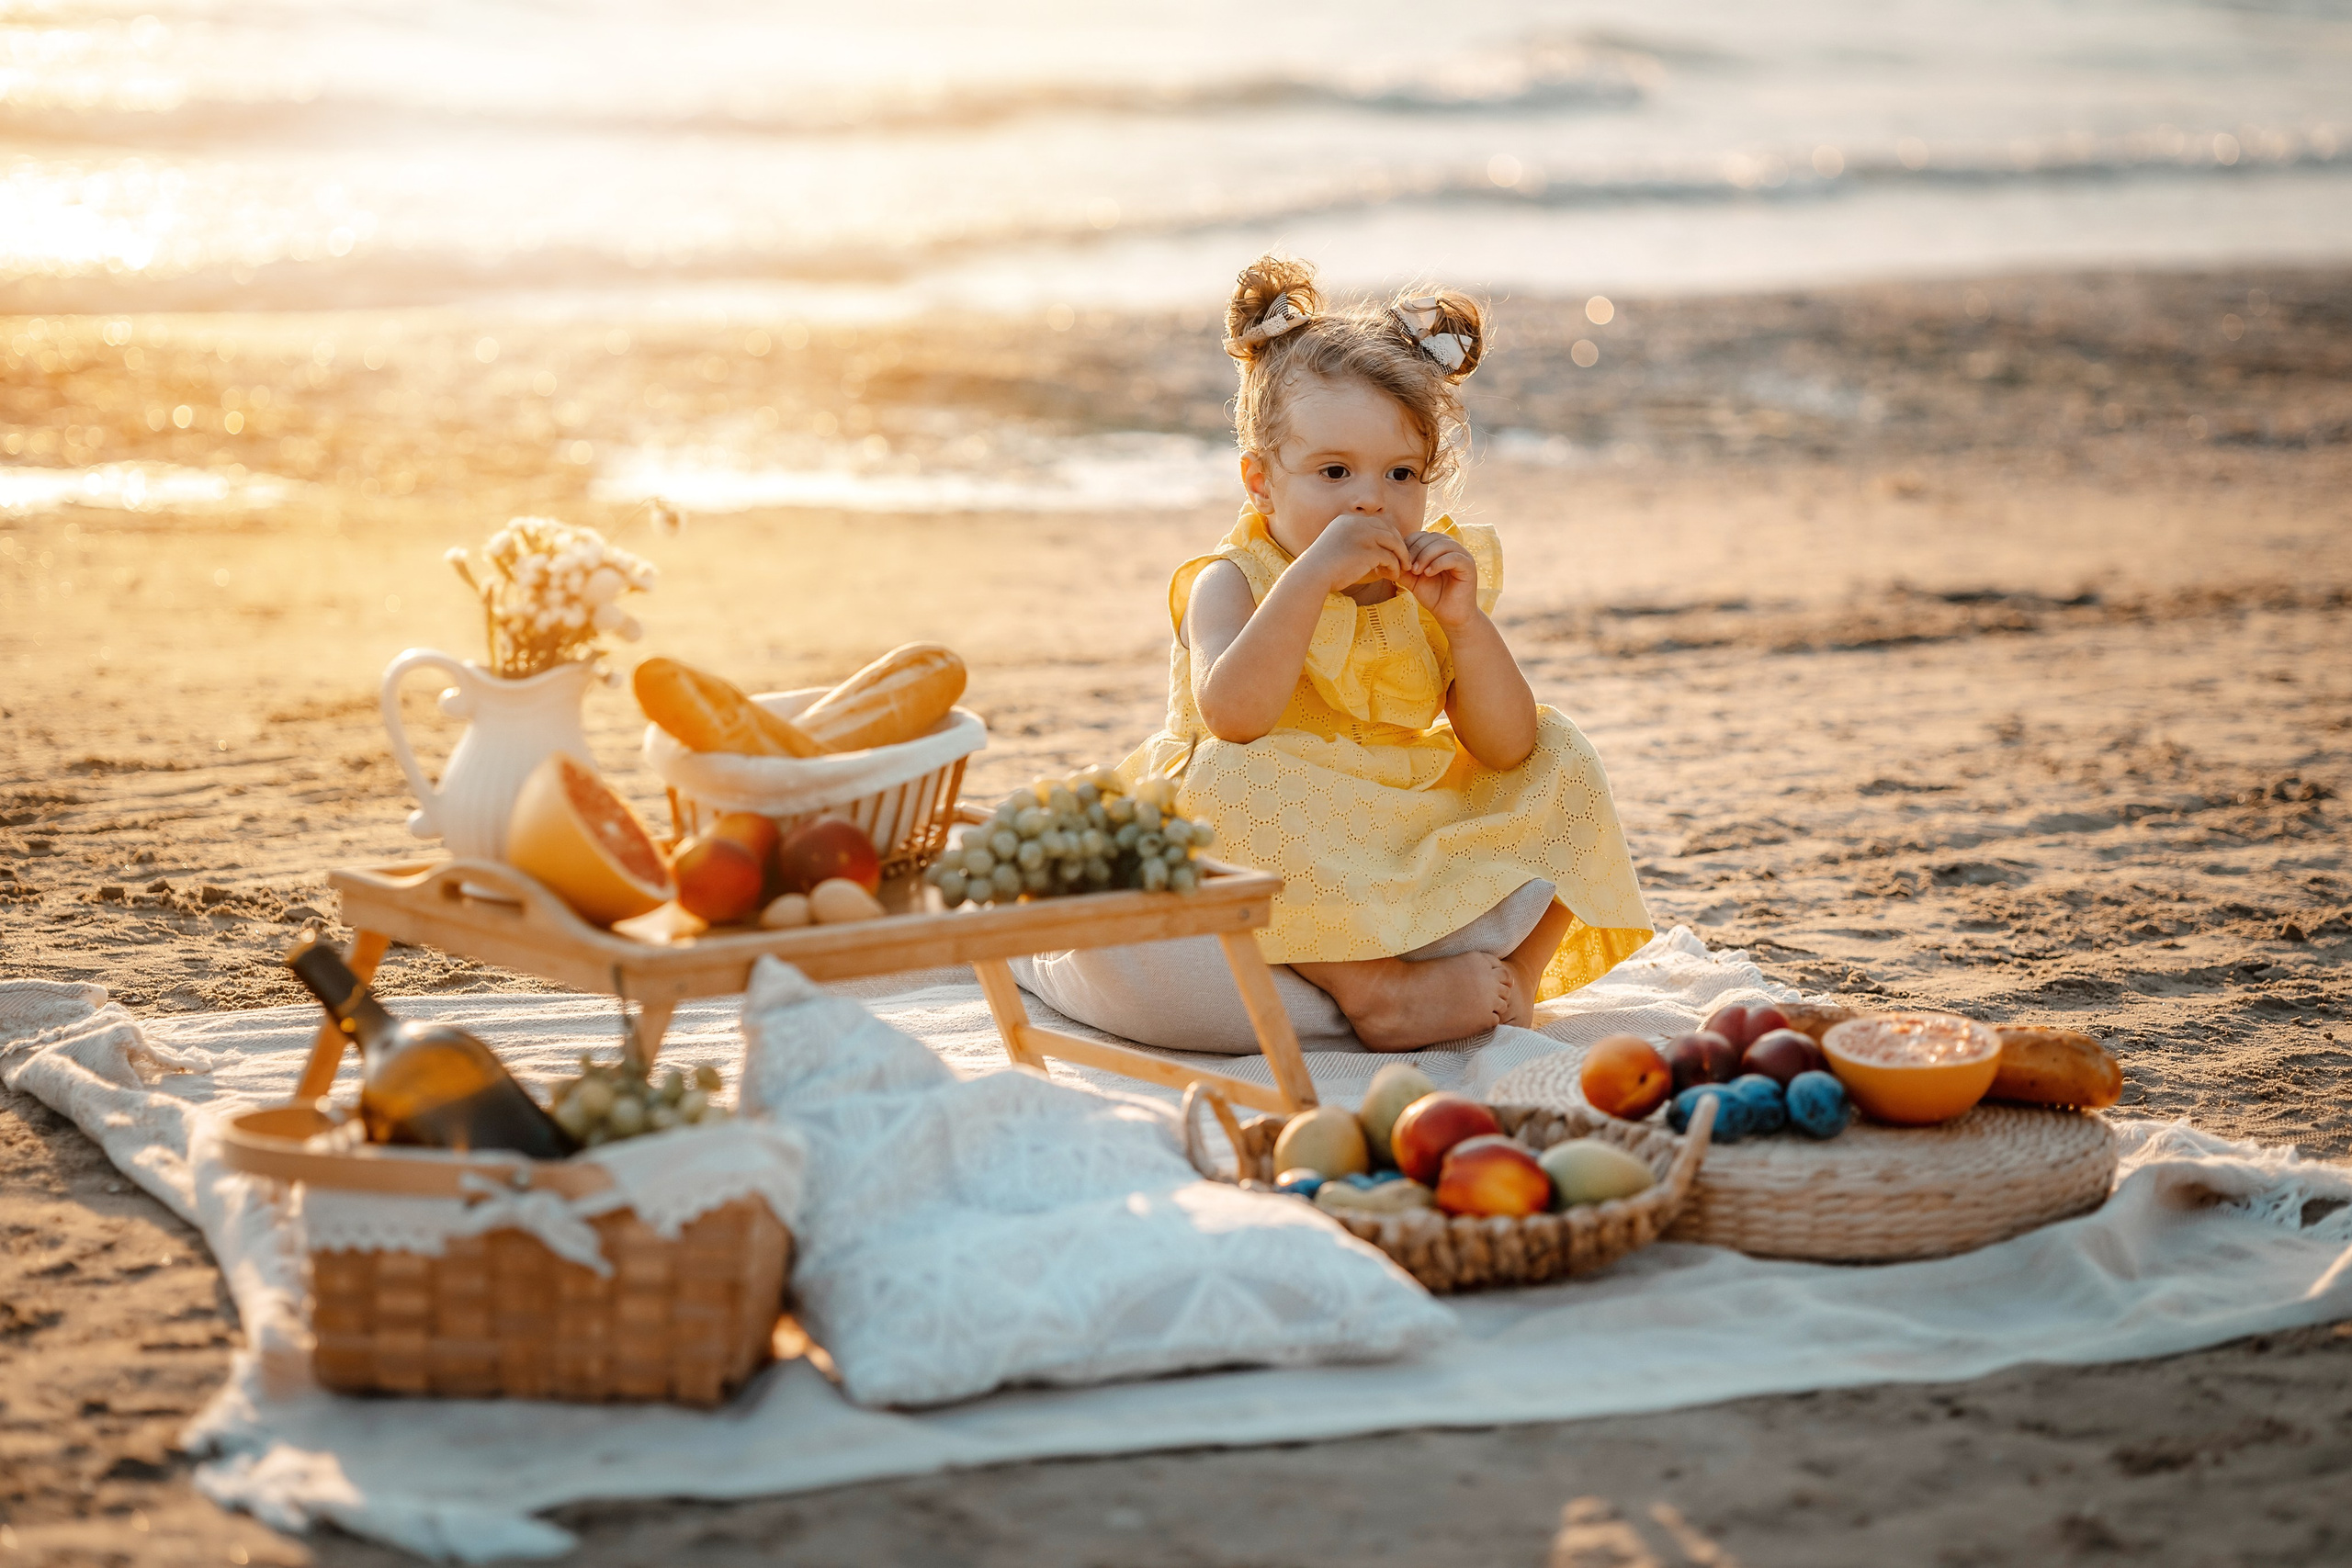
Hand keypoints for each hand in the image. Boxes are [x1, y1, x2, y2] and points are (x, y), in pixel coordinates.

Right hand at [1296, 514, 1411, 595]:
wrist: (1312, 574)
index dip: (1388, 536)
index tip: (1393, 549)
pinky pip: (1390, 557)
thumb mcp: (1335, 546)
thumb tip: (1367, 550)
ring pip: (1394, 543)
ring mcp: (1364, 536)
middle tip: (1403, 558)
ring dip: (1401, 556)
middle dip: (1399, 544)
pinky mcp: (1369, 551)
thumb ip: (1352, 542)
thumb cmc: (1322, 567)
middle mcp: (1357, 524)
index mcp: (1349, 520)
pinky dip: (1394, 567)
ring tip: (1403, 567)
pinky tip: (1393, 575)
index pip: (1378, 524)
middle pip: (1389, 530)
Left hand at [1401, 530, 1480, 627]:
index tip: (1401, 561)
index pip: (1421, 535)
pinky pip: (1454, 557)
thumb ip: (1402, 570)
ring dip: (1426, 556)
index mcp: (1438, 547)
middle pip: (1431, 537)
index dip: (1409, 545)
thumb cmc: (1433, 596)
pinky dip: (1438, 563)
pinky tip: (1428, 574)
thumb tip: (1382, 564)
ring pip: (1443, 544)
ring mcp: (1462, 555)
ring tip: (1417, 571)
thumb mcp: (1413, 581)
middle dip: (1416, 550)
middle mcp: (1451, 547)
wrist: (1450, 615)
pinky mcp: (1469, 565)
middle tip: (1409, 567)